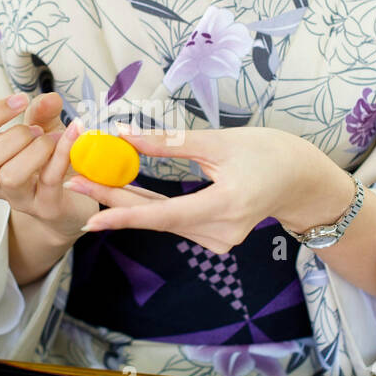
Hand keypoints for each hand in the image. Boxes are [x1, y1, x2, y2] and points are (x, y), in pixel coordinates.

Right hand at [0, 91, 97, 242]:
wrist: (75, 198)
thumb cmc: (50, 160)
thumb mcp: (45, 129)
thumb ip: (42, 112)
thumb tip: (48, 98)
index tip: (21, 100)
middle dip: (13, 136)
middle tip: (38, 130)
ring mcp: (18, 199)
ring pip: (10, 176)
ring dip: (35, 150)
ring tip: (53, 140)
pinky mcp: (45, 208)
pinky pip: (49, 181)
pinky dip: (62, 154)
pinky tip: (74, 135)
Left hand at [65, 124, 354, 252]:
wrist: (301, 180)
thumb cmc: (268, 152)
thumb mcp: (218, 141)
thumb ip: (168, 142)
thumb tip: (123, 134)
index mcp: (226, 206)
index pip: (166, 215)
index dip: (126, 215)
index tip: (91, 218)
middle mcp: (220, 232)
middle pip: (156, 219)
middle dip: (113, 200)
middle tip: (74, 183)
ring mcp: (218, 240)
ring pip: (162, 221)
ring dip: (127, 201)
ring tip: (89, 180)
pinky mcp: (214, 238)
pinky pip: (174, 222)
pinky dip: (148, 206)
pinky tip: (121, 191)